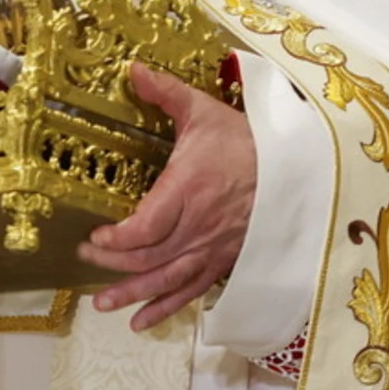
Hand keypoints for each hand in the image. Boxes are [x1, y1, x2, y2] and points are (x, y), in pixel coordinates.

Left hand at [77, 62, 255, 330]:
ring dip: (134, 293)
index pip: (146, 226)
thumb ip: (166, 92)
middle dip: (113, 263)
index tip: (93, 235)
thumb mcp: (205, 111)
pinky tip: (143, 321)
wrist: (303, 170)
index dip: (117, 238)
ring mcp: (214, 249)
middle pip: (150, 256)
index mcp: (189, 189)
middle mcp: (199, 226)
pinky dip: (167, 307)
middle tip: (86, 262)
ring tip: (103, 305)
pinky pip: (194, 291)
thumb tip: (132, 68)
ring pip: (168, 279)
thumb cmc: (249, 140)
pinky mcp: (227, 262)